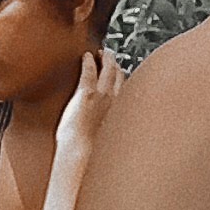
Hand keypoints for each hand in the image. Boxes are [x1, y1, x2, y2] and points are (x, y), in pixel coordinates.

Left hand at [56, 48, 121, 165]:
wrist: (83, 156)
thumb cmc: (92, 154)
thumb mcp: (108, 143)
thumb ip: (110, 134)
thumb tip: (105, 138)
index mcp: (122, 113)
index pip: (126, 90)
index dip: (123, 79)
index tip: (121, 73)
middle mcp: (116, 102)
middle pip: (120, 77)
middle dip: (116, 65)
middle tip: (111, 57)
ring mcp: (102, 96)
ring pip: (108, 71)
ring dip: (106, 59)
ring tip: (102, 53)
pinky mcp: (86, 93)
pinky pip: (89, 72)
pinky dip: (89, 62)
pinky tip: (86, 56)